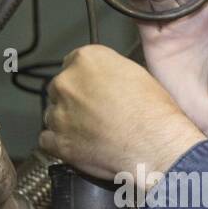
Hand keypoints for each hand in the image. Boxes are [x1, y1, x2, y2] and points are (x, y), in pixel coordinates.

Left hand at [40, 45, 205, 183]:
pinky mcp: (59, 141)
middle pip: (61, 89)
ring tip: (96, 134)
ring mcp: (59, 113)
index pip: (74, 63)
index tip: (96, 91)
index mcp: (88, 60)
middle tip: (100, 116)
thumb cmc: (156, 116)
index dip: (87, 81)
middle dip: (76, 101)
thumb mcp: (139, 76)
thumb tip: (104, 81)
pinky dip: (62, 144)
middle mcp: (68, 82)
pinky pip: (48, 140)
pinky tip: (83, 147)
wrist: (158, 148)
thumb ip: (111, 72)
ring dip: (69, 123)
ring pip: (54, 115)